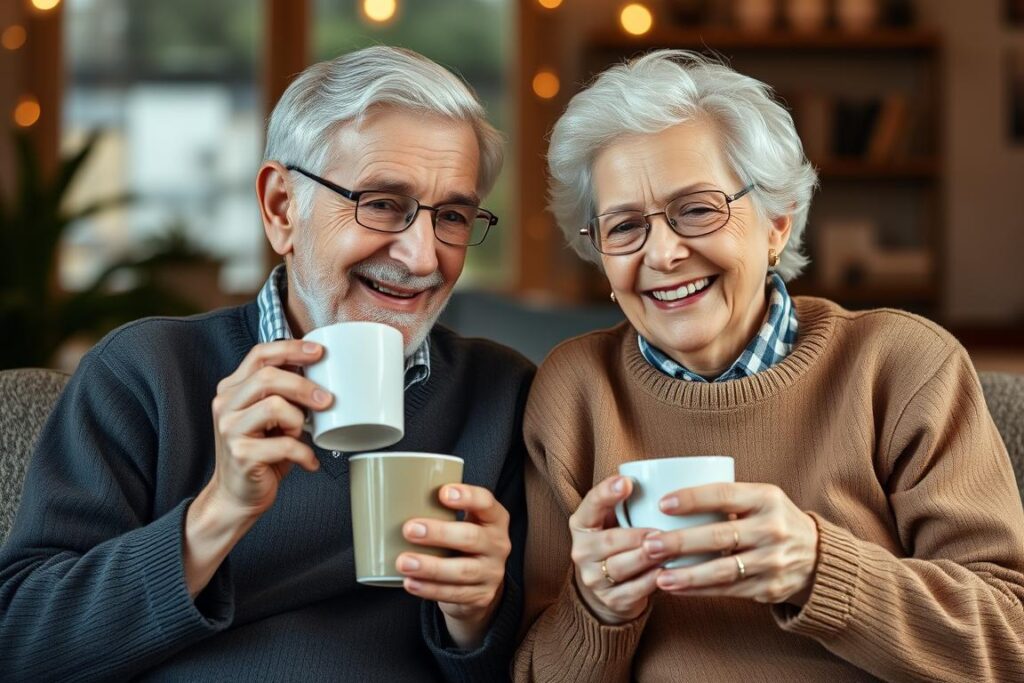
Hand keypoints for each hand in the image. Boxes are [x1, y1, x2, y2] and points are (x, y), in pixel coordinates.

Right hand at [185, 340, 330, 596]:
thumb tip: (323, 374)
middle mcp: (226, 405)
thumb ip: (283, 394)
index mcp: (232, 389)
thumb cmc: (261, 453)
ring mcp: (229, 429)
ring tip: (303, 434)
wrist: (237, 496)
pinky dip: (304, 454)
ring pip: (273, 406)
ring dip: (298, 419)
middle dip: (303, 385)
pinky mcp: (241, 454)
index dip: (291, 348)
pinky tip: (309, 462)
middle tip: (327, 400)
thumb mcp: (269, 417)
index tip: (319, 352)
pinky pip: (283, 445)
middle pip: (267, 377)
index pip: (259, 354)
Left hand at [396, 484, 511, 648]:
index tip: (442, 493)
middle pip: (472, 537)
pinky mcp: (481, 596)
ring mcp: (492, 572)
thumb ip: (439, 510)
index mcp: (494, 518)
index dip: (468, 497)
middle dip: (439, 533)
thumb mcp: (461, 522)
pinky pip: (455, 594)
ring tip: (403, 562)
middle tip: (409, 529)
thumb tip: (391, 496)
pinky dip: (430, 589)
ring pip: (463, 570)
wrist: (478, 583)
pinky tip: (411, 583)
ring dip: (431, 566)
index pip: (486, 502)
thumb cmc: (459, 542)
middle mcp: (498, 544)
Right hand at [567, 475, 661, 625]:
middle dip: (636, 536)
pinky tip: (667, 573)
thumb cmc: (619, 540)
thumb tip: (659, 479)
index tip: (627, 482)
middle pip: (609, 541)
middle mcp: (581, 550)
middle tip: (660, 530)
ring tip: (668, 550)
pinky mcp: (611, 600)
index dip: (607, 493)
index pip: (591, 504)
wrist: (609, 586)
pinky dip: (652, 581)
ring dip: (647, 558)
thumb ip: (627, 502)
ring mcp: (594, 578)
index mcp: (581, 523)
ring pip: (621, 567)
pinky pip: (634, 590)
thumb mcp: (615, 518)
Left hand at [648, 483, 818, 605]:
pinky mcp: (769, 588)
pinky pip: (728, 590)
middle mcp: (772, 528)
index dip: (692, 498)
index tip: (662, 504)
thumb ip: (726, 497)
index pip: (724, 495)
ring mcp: (772, 561)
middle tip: (650, 544)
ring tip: (658, 575)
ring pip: (722, 570)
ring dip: (686, 574)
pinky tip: (676, 588)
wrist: (817, 557)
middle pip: (719, 536)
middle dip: (680, 542)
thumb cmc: (773, 519)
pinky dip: (699, 590)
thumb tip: (668, 498)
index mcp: (767, 498)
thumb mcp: (761, 498)